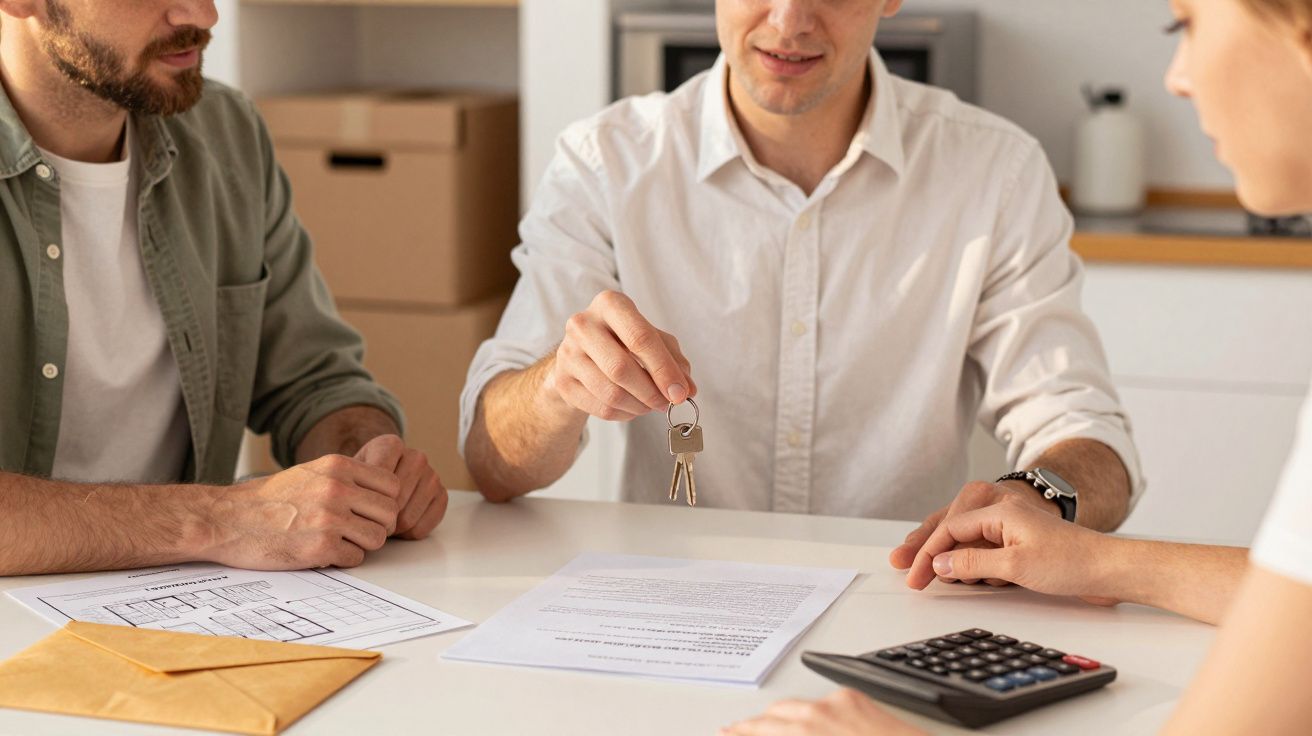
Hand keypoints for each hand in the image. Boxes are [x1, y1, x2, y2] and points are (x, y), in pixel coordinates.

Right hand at [203, 454, 400, 569]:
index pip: (392, 485)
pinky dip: (342, 560)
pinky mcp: (320, 547)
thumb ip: (346, 478)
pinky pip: (355, 559)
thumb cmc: (268, 499)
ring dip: (361, 545)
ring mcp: (330, 518)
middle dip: (378, 526)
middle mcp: (337, 489)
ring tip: (338, 542)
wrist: (226, 520)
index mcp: (338, 466)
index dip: (385, 502)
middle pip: (390, 513)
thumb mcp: (311, 472)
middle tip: (358, 531)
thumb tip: (384, 493)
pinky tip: (322, 553)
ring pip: (377, 538)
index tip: (369, 511)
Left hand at [355, 435, 448, 539]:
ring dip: (393, 529)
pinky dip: (408, 534)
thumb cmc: (357, 484)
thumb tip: (358, 510)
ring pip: (408, 518)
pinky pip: (423, 527)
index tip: (356, 506)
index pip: (380, 481)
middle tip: (368, 521)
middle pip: (395, 503)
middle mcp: (416, 456)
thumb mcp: (345, 478)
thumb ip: (349, 486)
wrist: (374, 485)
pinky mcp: (442, 496)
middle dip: (379, 519)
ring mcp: (432, 476)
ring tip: (382, 523)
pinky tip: (399, 525)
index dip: (367, 501)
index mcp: (391, 445)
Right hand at [546, 290, 696, 421]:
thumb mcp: (653, 339)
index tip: (680, 393)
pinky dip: (624, 414)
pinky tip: (632, 408)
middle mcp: (583, 324)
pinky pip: (600, 407)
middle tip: (667, 403)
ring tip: (650, 405)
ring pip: (610, 392)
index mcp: (610, 304)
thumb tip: (688, 389)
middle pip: (621, 368)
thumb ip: (674, 360)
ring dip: (639, 406)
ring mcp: (567, 353)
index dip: (664, 369)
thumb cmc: (623, 341)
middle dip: (651, 392)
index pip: (640, 338)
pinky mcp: (562, 381)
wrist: (582, 354)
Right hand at [719, 689, 927, 735]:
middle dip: (756, 724)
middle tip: (741, 730)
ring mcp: (840, 701)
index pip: (760, 728)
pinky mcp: (858, 697)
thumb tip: (772, 732)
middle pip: (774, 713)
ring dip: (781, 717)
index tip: (728, 732)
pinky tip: (809, 721)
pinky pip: (823, 701)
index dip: (740, 731)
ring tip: (770, 726)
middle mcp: (820, 711)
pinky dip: (810, 711)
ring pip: (798, 705)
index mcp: (805, 730)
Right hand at [889, 480, 1059, 583]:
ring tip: (927, 572)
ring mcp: (1011, 530)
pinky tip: (965, 576)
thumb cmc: (1072, 561)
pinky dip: (970, 562)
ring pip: (967, 540)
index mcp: (999, 511)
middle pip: (952, 530)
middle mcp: (1002, 515)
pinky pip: (983, 549)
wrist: (1111, 568)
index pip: (949, 529)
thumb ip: (973, 562)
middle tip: (908, 572)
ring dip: (949, 557)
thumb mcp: (1015, 565)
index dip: (928, 553)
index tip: (915, 575)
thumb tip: (941, 563)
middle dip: (929, 551)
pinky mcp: (1020, 545)